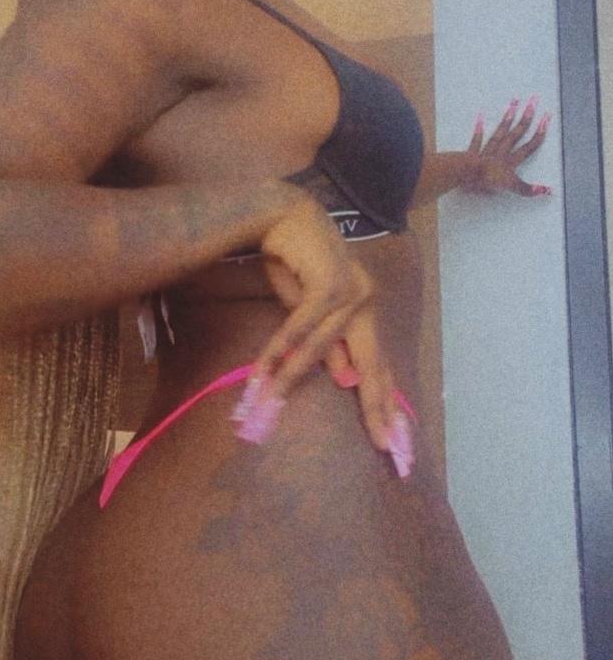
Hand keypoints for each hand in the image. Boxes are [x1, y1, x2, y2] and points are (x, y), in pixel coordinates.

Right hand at [232, 191, 401, 456]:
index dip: (385, 401)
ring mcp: (352, 290)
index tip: (393, 437)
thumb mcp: (308, 309)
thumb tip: (345, 378)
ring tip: (274, 404)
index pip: (379, 364)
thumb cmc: (293, 261)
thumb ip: (327, 341)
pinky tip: (266, 370)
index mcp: (365, 309)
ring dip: (293, 376)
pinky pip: (303, 327)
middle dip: (378, 407)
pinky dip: (281, 349)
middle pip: (374, 363)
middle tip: (386, 446)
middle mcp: (366, 300)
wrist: (281, 214)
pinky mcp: (330, 281)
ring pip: (325, 348)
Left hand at [466, 96, 551, 196]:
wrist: (468, 174)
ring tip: (514, 102)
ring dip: (507, 118)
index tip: (546, 117)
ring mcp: (487, 151)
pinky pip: (476, 140)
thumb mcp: (511, 187)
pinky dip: (478, 129)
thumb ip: (528, 189)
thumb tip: (548, 191)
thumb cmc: (488, 180)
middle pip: (516, 133)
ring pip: (499, 132)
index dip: (539, 133)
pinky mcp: (472, 154)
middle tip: (533, 100)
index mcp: (510, 161)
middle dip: (526, 117)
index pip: (529, 146)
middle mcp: (501, 153)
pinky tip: (480, 116)